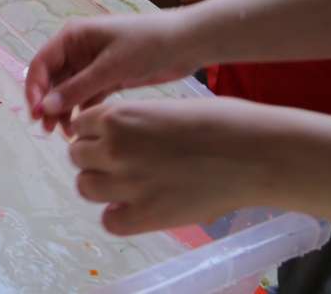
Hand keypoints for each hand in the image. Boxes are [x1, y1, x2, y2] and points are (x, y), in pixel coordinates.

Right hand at [25, 12, 200, 133]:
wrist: (187, 43)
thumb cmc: (147, 45)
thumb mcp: (110, 68)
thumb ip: (77, 88)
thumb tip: (45, 107)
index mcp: (73, 37)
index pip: (41, 63)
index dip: (34, 89)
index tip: (36, 114)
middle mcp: (78, 50)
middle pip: (52, 79)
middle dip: (47, 104)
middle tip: (47, 130)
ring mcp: (92, 65)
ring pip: (68, 91)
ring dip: (64, 110)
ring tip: (66, 135)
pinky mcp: (108, 78)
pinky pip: (87, 97)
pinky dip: (82, 112)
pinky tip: (82, 130)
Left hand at [68, 97, 276, 234]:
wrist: (254, 153)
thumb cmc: (220, 122)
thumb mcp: (164, 109)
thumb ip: (133, 123)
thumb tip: (117, 136)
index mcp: (117, 116)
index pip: (80, 126)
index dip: (93, 134)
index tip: (109, 140)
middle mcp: (114, 148)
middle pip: (77, 156)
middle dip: (94, 158)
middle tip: (121, 163)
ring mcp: (127, 184)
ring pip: (86, 187)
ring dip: (101, 185)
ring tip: (127, 185)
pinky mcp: (146, 215)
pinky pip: (109, 221)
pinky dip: (118, 216)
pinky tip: (137, 208)